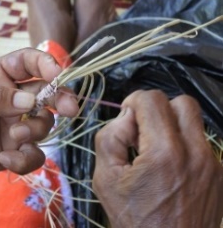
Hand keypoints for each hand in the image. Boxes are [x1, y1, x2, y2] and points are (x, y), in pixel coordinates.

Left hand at [0, 48, 78, 185]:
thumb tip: (28, 101)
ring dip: (34, 130)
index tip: (58, 74)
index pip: (28, 62)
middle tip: (70, 109)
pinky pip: (35, 153)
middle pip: (46, 92)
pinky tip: (3, 158)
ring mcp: (17, 123)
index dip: (46, 63)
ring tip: (13, 135)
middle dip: (61, 99)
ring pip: (44, 123)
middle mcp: (13, 97)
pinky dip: (24, 158)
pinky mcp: (18, 148)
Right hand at [93, 90, 222, 227]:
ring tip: (156, 150)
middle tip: (143, 131)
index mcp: (164, 152)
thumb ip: (110, 137)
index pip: (152, 99)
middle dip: (158, 109)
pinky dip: (183, 144)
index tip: (126, 119)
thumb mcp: (105, 178)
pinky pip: (201, 143)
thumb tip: (127, 117)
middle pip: (181, 102)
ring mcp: (214, 165)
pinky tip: (170, 168)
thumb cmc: (133, 220)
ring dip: (172, 126)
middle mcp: (196, 153)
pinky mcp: (221, 175)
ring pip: (194, 121)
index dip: (134, 102)